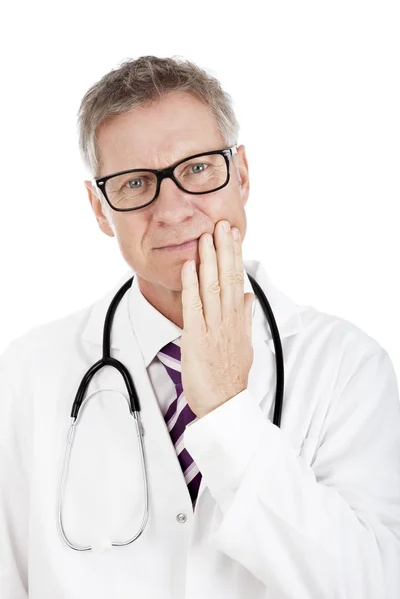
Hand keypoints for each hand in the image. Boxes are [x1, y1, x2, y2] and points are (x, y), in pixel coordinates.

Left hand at [180, 220, 254, 418]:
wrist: (225, 404)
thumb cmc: (231, 377)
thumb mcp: (245, 345)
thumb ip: (245, 319)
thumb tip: (247, 297)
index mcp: (238, 320)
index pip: (237, 281)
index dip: (235, 256)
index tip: (233, 236)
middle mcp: (228, 320)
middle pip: (228, 278)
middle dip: (225, 250)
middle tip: (222, 225)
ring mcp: (213, 328)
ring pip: (213, 287)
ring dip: (209, 260)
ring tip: (207, 237)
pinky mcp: (196, 338)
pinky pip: (194, 307)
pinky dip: (191, 286)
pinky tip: (190, 266)